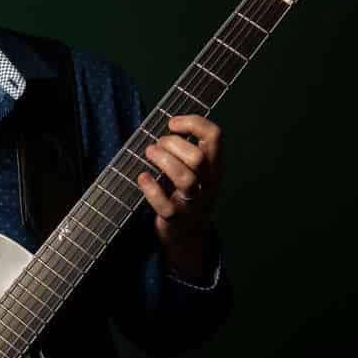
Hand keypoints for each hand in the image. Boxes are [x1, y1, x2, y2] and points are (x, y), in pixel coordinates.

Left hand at [136, 114, 222, 279]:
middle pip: (198, 157)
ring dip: (163, 161)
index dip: (193, 123)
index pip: (214, 136)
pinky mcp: (176, 219)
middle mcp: (207, 183)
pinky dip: (151, 188)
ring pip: (185, 179)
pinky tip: (143, 178)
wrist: (189, 235)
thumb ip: (187, 149)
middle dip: (173, 144)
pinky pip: (165, 204)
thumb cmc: (186, 193)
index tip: (172, 123)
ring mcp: (193, 203)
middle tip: (157, 145)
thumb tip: (167, 123)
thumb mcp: (196, 170)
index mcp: (214, 166)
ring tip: (149, 154)